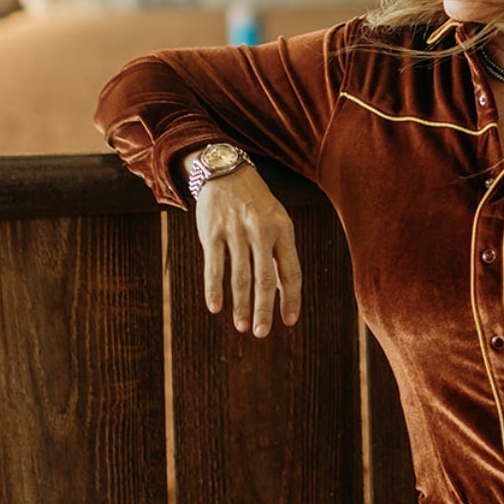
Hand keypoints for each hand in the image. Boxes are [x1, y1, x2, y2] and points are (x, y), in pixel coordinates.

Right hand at [189, 164, 301, 336]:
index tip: (290, 321)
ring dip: (241, 305)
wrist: (225, 171)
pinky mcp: (212, 232)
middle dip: (264, 309)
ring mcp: (236, 232)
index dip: (291, 298)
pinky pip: (214, 266)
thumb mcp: (276, 221)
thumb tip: (282, 292)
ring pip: (239, 276)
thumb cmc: (255, 203)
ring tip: (242, 326)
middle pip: (265, 278)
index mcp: (283, 229)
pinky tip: (215, 307)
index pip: (291, 271)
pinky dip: (214, 289)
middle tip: (261, 332)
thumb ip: (279, 254)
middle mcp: (261, 231)